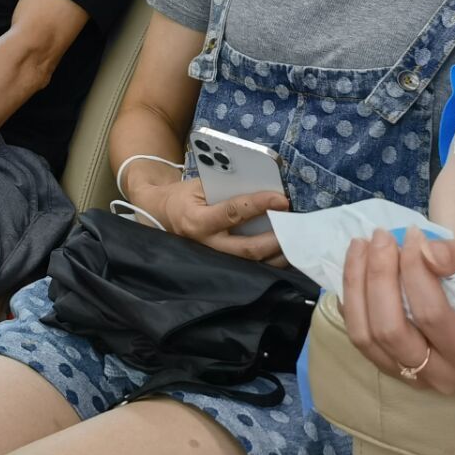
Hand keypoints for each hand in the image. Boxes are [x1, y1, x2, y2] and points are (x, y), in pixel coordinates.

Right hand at [142, 177, 288, 262]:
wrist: (161, 216)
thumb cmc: (182, 197)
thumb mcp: (197, 186)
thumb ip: (225, 188)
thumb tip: (261, 187)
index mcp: (197, 220)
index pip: (233, 213)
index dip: (258, 205)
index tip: (281, 199)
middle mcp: (206, 244)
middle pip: (247, 248)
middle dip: (274, 239)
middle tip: (293, 226)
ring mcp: (214, 259)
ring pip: (251, 264)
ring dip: (276, 255)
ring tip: (293, 241)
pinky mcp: (221, 267)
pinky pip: (250, 268)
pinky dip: (269, 261)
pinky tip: (283, 253)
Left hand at [342, 230, 454, 393]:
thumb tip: (426, 254)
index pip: (433, 315)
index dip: (415, 271)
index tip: (411, 235)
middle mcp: (445, 378)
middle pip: (391, 330)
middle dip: (379, 276)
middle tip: (380, 237)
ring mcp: (413, 377)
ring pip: (365, 335)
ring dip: (356, 284)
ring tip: (361, 244)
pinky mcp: (388, 366)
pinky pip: (356, 334)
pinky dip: (350, 298)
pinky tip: (356, 267)